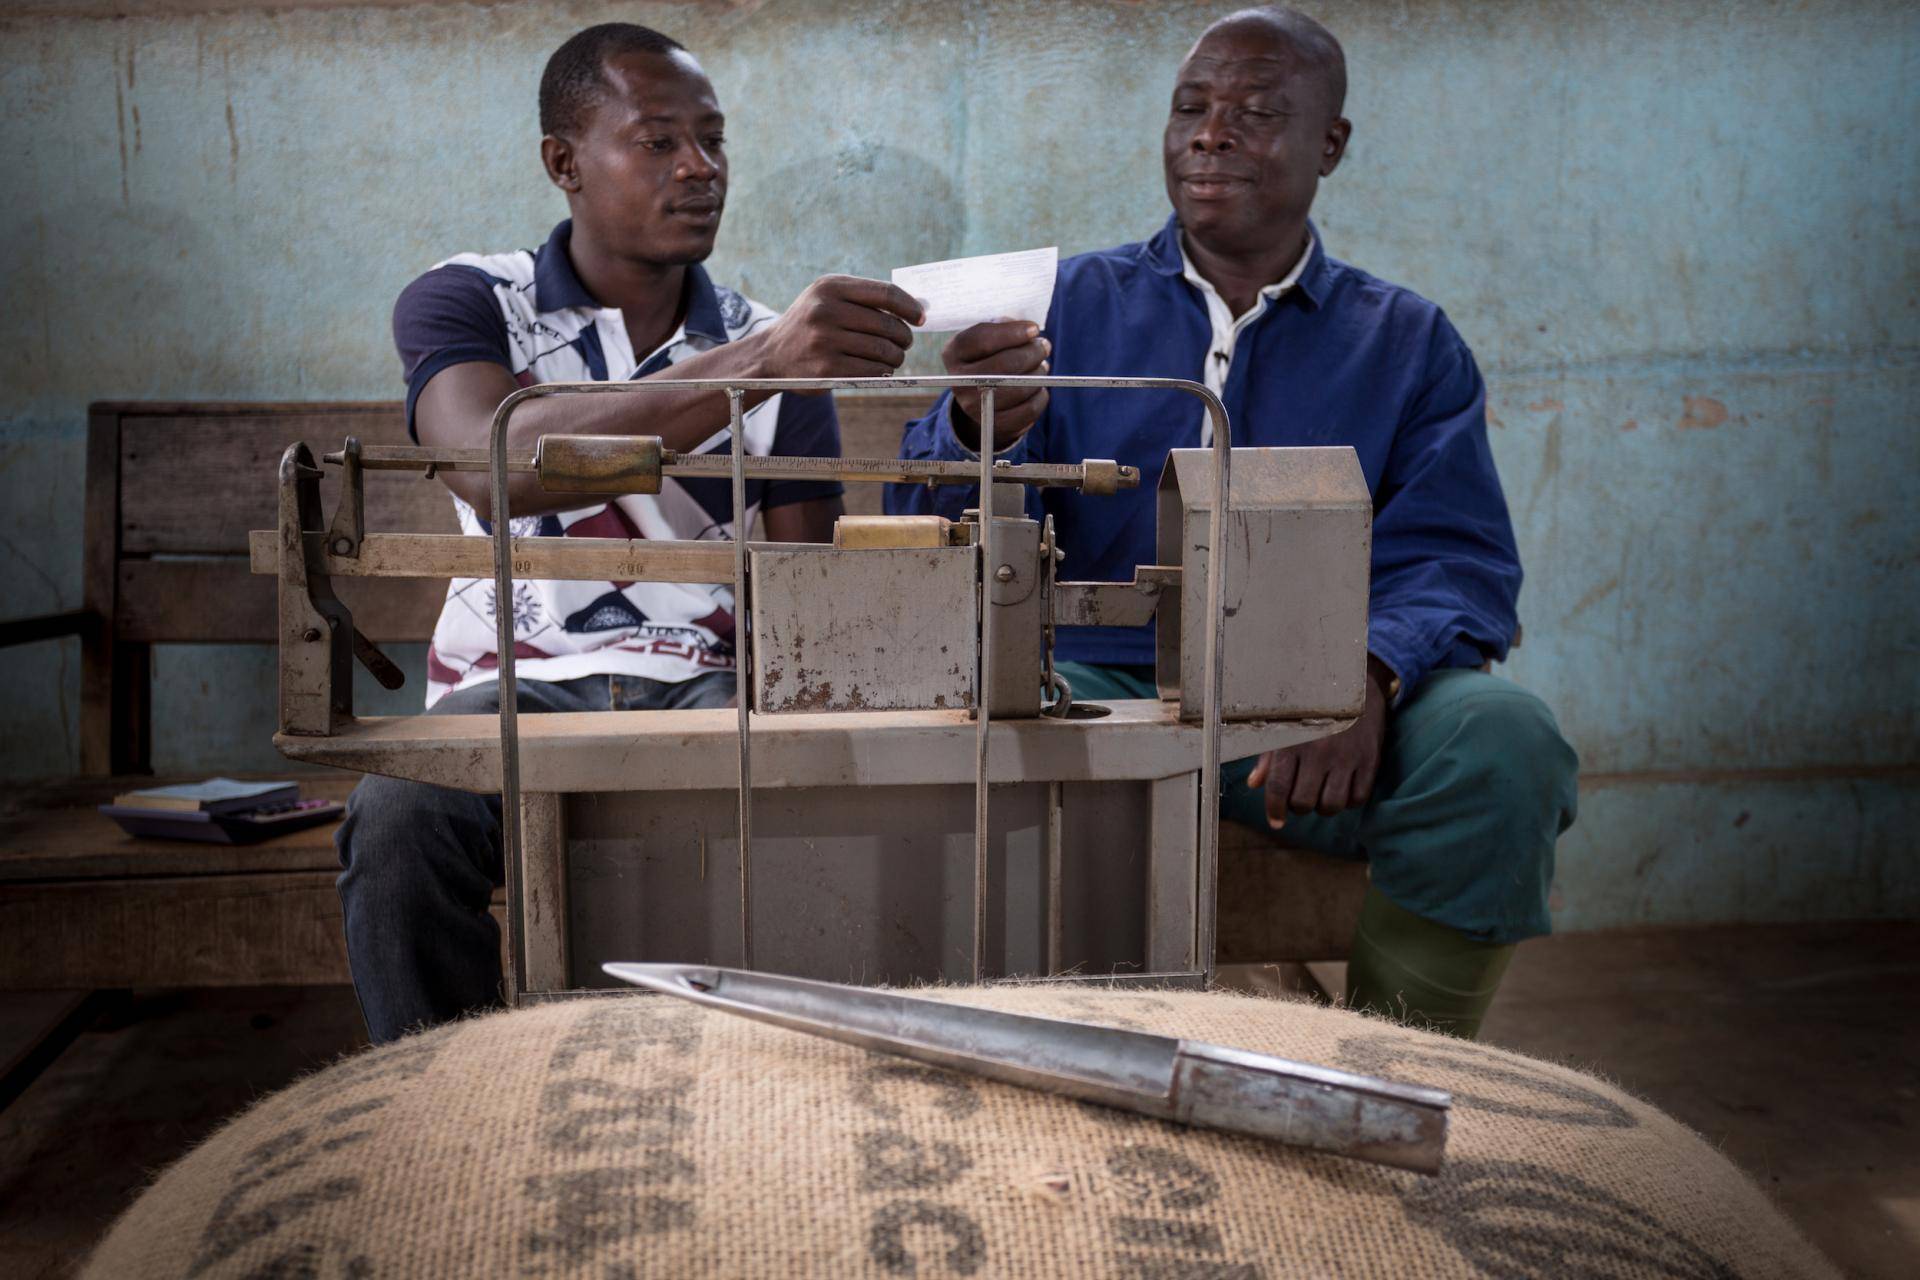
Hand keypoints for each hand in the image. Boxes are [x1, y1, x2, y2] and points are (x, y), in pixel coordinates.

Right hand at [755, 275, 923, 385]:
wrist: (771, 355)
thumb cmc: (811, 324)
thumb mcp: (827, 298)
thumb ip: (864, 298)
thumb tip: (915, 307)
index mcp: (830, 287)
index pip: (885, 293)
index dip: (910, 307)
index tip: (920, 318)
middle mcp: (825, 310)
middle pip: (887, 324)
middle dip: (903, 337)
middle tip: (904, 343)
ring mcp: (824, 340)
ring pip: (883, 350)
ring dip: (896, 357)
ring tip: (893, 358)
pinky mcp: (826, 368)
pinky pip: (872, 371)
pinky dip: (883, 372)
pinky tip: (880, 370)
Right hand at [942, 320, 1050, 450]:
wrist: (979, 397)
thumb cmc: (990, 356)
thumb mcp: (989, 336)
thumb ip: (1005, 328)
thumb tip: (1031, 333)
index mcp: (954, 352)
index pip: (981, 339)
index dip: (1012, 332)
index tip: (1034, 328)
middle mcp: (959, 380)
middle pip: (1003, 364)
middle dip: (1031, 352)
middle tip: (1044, 346)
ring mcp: (973, 406)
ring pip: (1018, 387)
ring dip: (1039, 374)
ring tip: (1042, 366)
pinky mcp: (992, 424)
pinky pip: (1028, 409)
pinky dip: (1040, 396)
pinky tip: (1038, 387)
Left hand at [1246, 656, 1395, 829]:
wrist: (1356, 684)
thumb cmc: (1314, 709)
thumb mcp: (1286, 726)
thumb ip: (1269, 757)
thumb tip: (1254, 784)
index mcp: (1293, 742)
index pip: (1278, 788)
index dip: (1274, 810)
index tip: (1276, 821)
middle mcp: (1319, 751)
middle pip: (1303, 802)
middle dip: (1298, 807)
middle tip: (1300, 799)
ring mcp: (1346, 757)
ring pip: (1331, 805)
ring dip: (1323, 807)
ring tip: (1321, 795)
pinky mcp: (1369, 760)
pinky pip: (1358, 798)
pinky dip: (1348, 801)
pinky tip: (1343, 789)